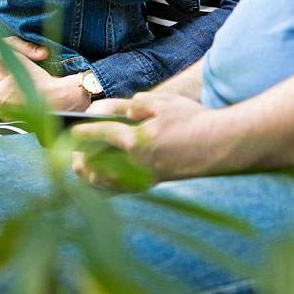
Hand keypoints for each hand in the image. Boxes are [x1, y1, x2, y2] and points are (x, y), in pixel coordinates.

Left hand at [0, 27, 89, 113]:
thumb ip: (1, 50)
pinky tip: (18, 98)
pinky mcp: (18, 121)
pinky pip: (7, 114)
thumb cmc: (40, 81)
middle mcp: (0, 107)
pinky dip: (9, 106)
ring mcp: (9, 116)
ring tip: (6, 88)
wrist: (60, 100)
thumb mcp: (20, 62)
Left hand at [72, 91, 221, 185]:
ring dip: (92, 175)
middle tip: (72, 151)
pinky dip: (109, 186)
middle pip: (98, 164)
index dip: (85, 131)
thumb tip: (124, 111)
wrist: (220, 145)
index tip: (74, 129)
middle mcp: (137, 163)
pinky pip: (124, 190)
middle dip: (82, 157)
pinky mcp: (155, 183)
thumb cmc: (193, 120)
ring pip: (108, 182)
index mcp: (136, 140)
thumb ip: (137, 103)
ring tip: (82, 167)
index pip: (102, 134)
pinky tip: (104, 181)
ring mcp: (146, 176)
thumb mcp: (164, 102)